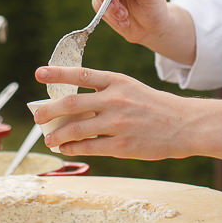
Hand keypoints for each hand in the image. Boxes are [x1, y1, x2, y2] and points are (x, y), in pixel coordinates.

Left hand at [32, 65, 191, 159]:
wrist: (184, 125)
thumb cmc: (154, 106)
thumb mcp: (130, 88)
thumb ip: (104, 92)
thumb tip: (71, 104)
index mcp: (117, 81)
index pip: (81, 74)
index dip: (57, 73)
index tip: (39, 74)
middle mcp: (115, 100)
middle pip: (71, 104)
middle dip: (49, 111)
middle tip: (37, 116)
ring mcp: (118, 124)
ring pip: (76, 129)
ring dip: (57, 135)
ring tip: (49, 139)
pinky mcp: (122, 146)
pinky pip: (90, 148)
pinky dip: (73, 148)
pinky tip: (66, 148)